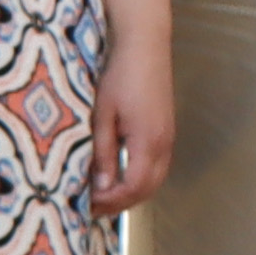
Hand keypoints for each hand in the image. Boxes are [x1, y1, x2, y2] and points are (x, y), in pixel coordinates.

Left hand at [91, 30, 178, 211]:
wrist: (145, 47)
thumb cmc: (120, 76)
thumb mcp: (102, 115)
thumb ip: (102, 152)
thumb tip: (101, 186)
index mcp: (148, 141)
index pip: (132, 187)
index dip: (110, 200)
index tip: (86, 202)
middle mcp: (164, 144)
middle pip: (147, 190)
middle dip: (120, 204)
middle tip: (91, 207)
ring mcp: (168, 138)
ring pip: (154, 181)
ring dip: (131, 194)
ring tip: (103, 196)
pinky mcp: (166, 132)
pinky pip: (157, 168)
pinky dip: (139, 180)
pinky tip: (119, 177)